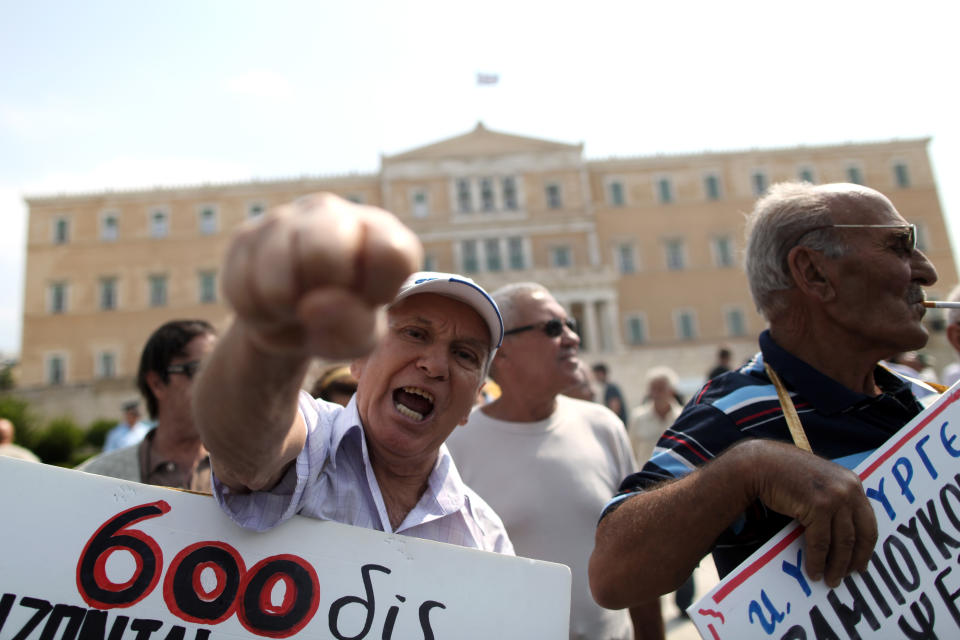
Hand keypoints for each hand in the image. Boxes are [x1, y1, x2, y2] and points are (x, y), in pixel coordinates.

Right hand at [222, 193, 422, 359]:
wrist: (290, 320)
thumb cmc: (341, 322)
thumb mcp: (360, 338)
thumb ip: (354, 327)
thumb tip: (315, 304)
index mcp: (379, 231)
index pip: (391, 252)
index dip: (376, 289)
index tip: (370, 300)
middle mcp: (333, 212)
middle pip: (324, 252)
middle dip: (322, 295)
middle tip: (324, 305)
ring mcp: (286, 218)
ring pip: (277, 266)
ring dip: (285, 307)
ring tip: (296, 308)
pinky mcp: (246, 235)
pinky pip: (243, 282)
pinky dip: (258, 311)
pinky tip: (272, 304)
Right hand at [742, 439, 877, 587]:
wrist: (762, 464)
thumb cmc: (786, 473)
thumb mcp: (821, 481)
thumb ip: (836, 497)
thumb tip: (843, 530)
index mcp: (853, 482)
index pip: (868, 521)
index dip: (866, 546)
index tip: (862, 562)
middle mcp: (849, 489)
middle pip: (860, 534)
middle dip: (855, 559)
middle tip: (849, 576)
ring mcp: (835, 497)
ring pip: (842, 542)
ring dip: (836, 565)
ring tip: (831, 579)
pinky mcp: (818, 506)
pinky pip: (821, 542)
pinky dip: (817, 561)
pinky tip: (814, 571)